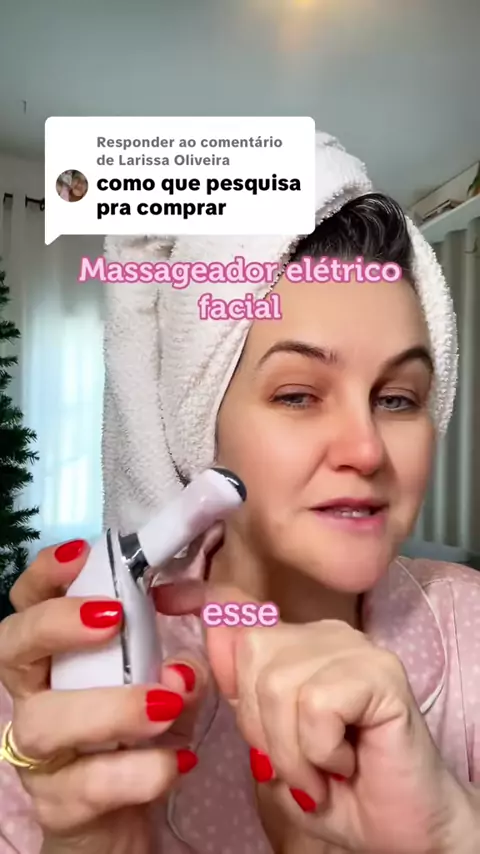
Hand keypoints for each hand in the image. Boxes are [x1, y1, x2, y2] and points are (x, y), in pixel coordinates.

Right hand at [0, 541, 205, 853]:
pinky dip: (138, 770)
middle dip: (56, 624)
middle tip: (113, 618)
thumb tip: (198, 645)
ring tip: (167, 704)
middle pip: (10, 650)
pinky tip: (177, 761)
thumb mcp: (168, 685)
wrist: (126, 820)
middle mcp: (35, 698)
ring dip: (111, 706)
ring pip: (43, 722)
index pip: (29, 605)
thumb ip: (182, 657)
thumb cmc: (143, 736)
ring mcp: (40, 755)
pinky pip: (86, 786)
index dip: (45, 575)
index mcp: (57, 659)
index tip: (82, 554)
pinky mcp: (58, 807)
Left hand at [156, 581, 473, 853]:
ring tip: (323, 770)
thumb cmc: (335, 792)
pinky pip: (315, 704)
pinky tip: (345, 764)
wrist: (399, 832)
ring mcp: (356, 649)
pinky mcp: (381, 674)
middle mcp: (327, 635)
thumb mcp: (271, 746)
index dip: (206, 606)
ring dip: (291, 751)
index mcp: (299, 645)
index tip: (166, 597)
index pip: (242, 614)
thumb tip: (212, 625)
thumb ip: (243, 693)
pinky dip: (319, 751)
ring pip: (279, 685)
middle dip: (260, 728)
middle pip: (252, 656)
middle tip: (298, 763)